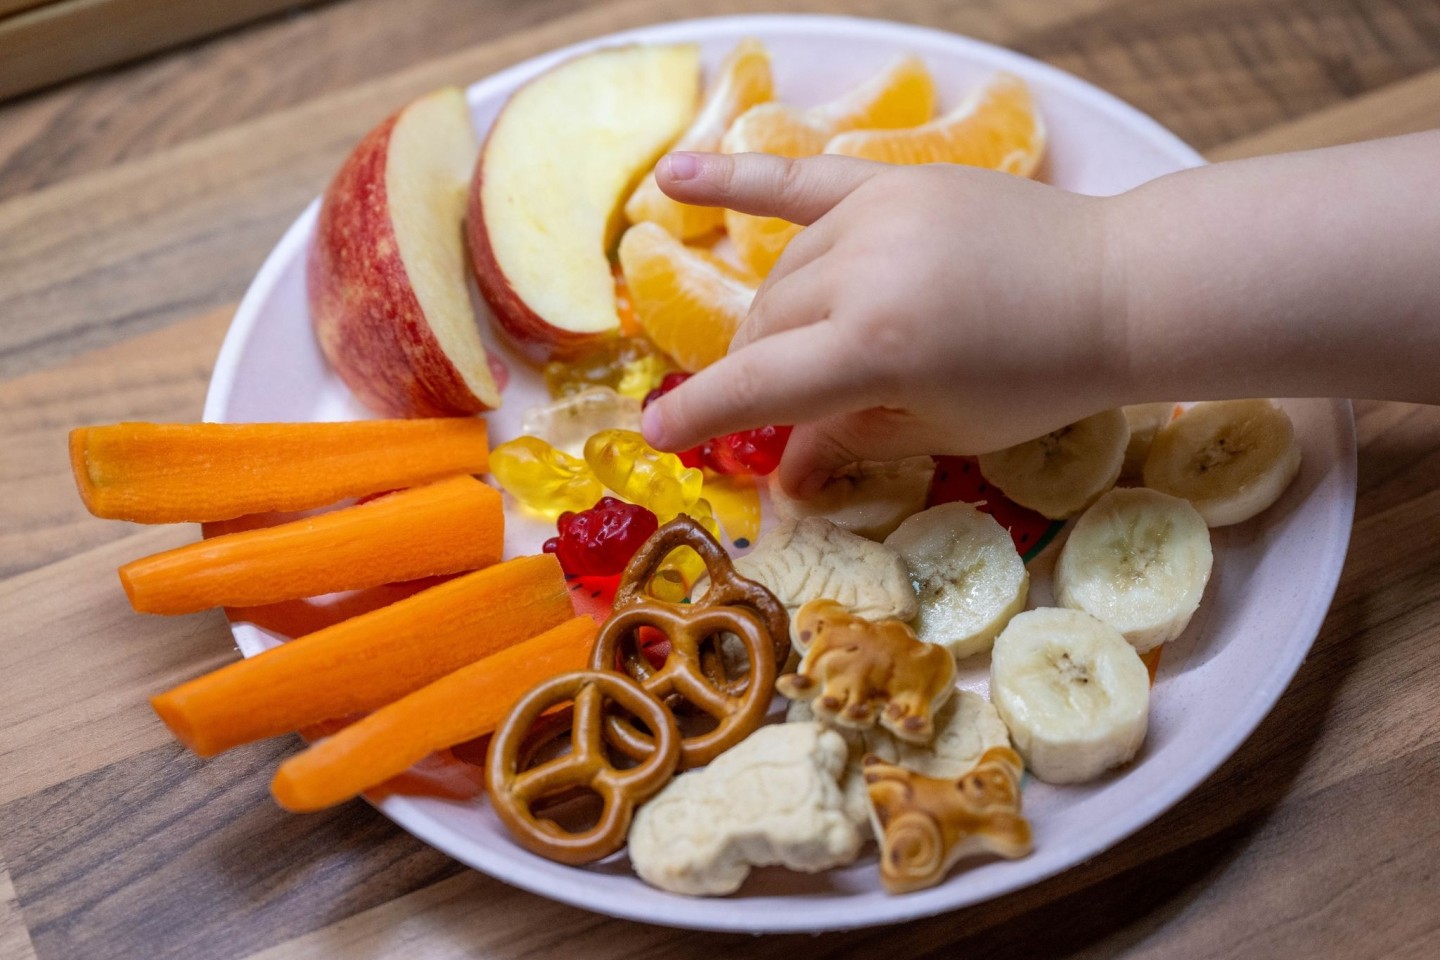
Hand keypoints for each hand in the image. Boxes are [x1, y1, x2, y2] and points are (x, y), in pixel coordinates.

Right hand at [639, 151, 1126, 496]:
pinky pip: (797, 180)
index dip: (703, 417)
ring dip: (780, 323)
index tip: (657, 438)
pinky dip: (733, 180)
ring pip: (782, 277)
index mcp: (877, 347)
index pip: (760, 386)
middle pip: (767, 330)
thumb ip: (849, 442)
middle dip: (763, 376)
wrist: (1118, 286)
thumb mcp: (941, 429)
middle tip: (789, 410)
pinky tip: (669, 180)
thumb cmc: (1038, 379)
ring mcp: (874, 217)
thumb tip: (783, 479)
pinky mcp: (891, 183)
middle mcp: (863, 272)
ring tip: (811, 351)